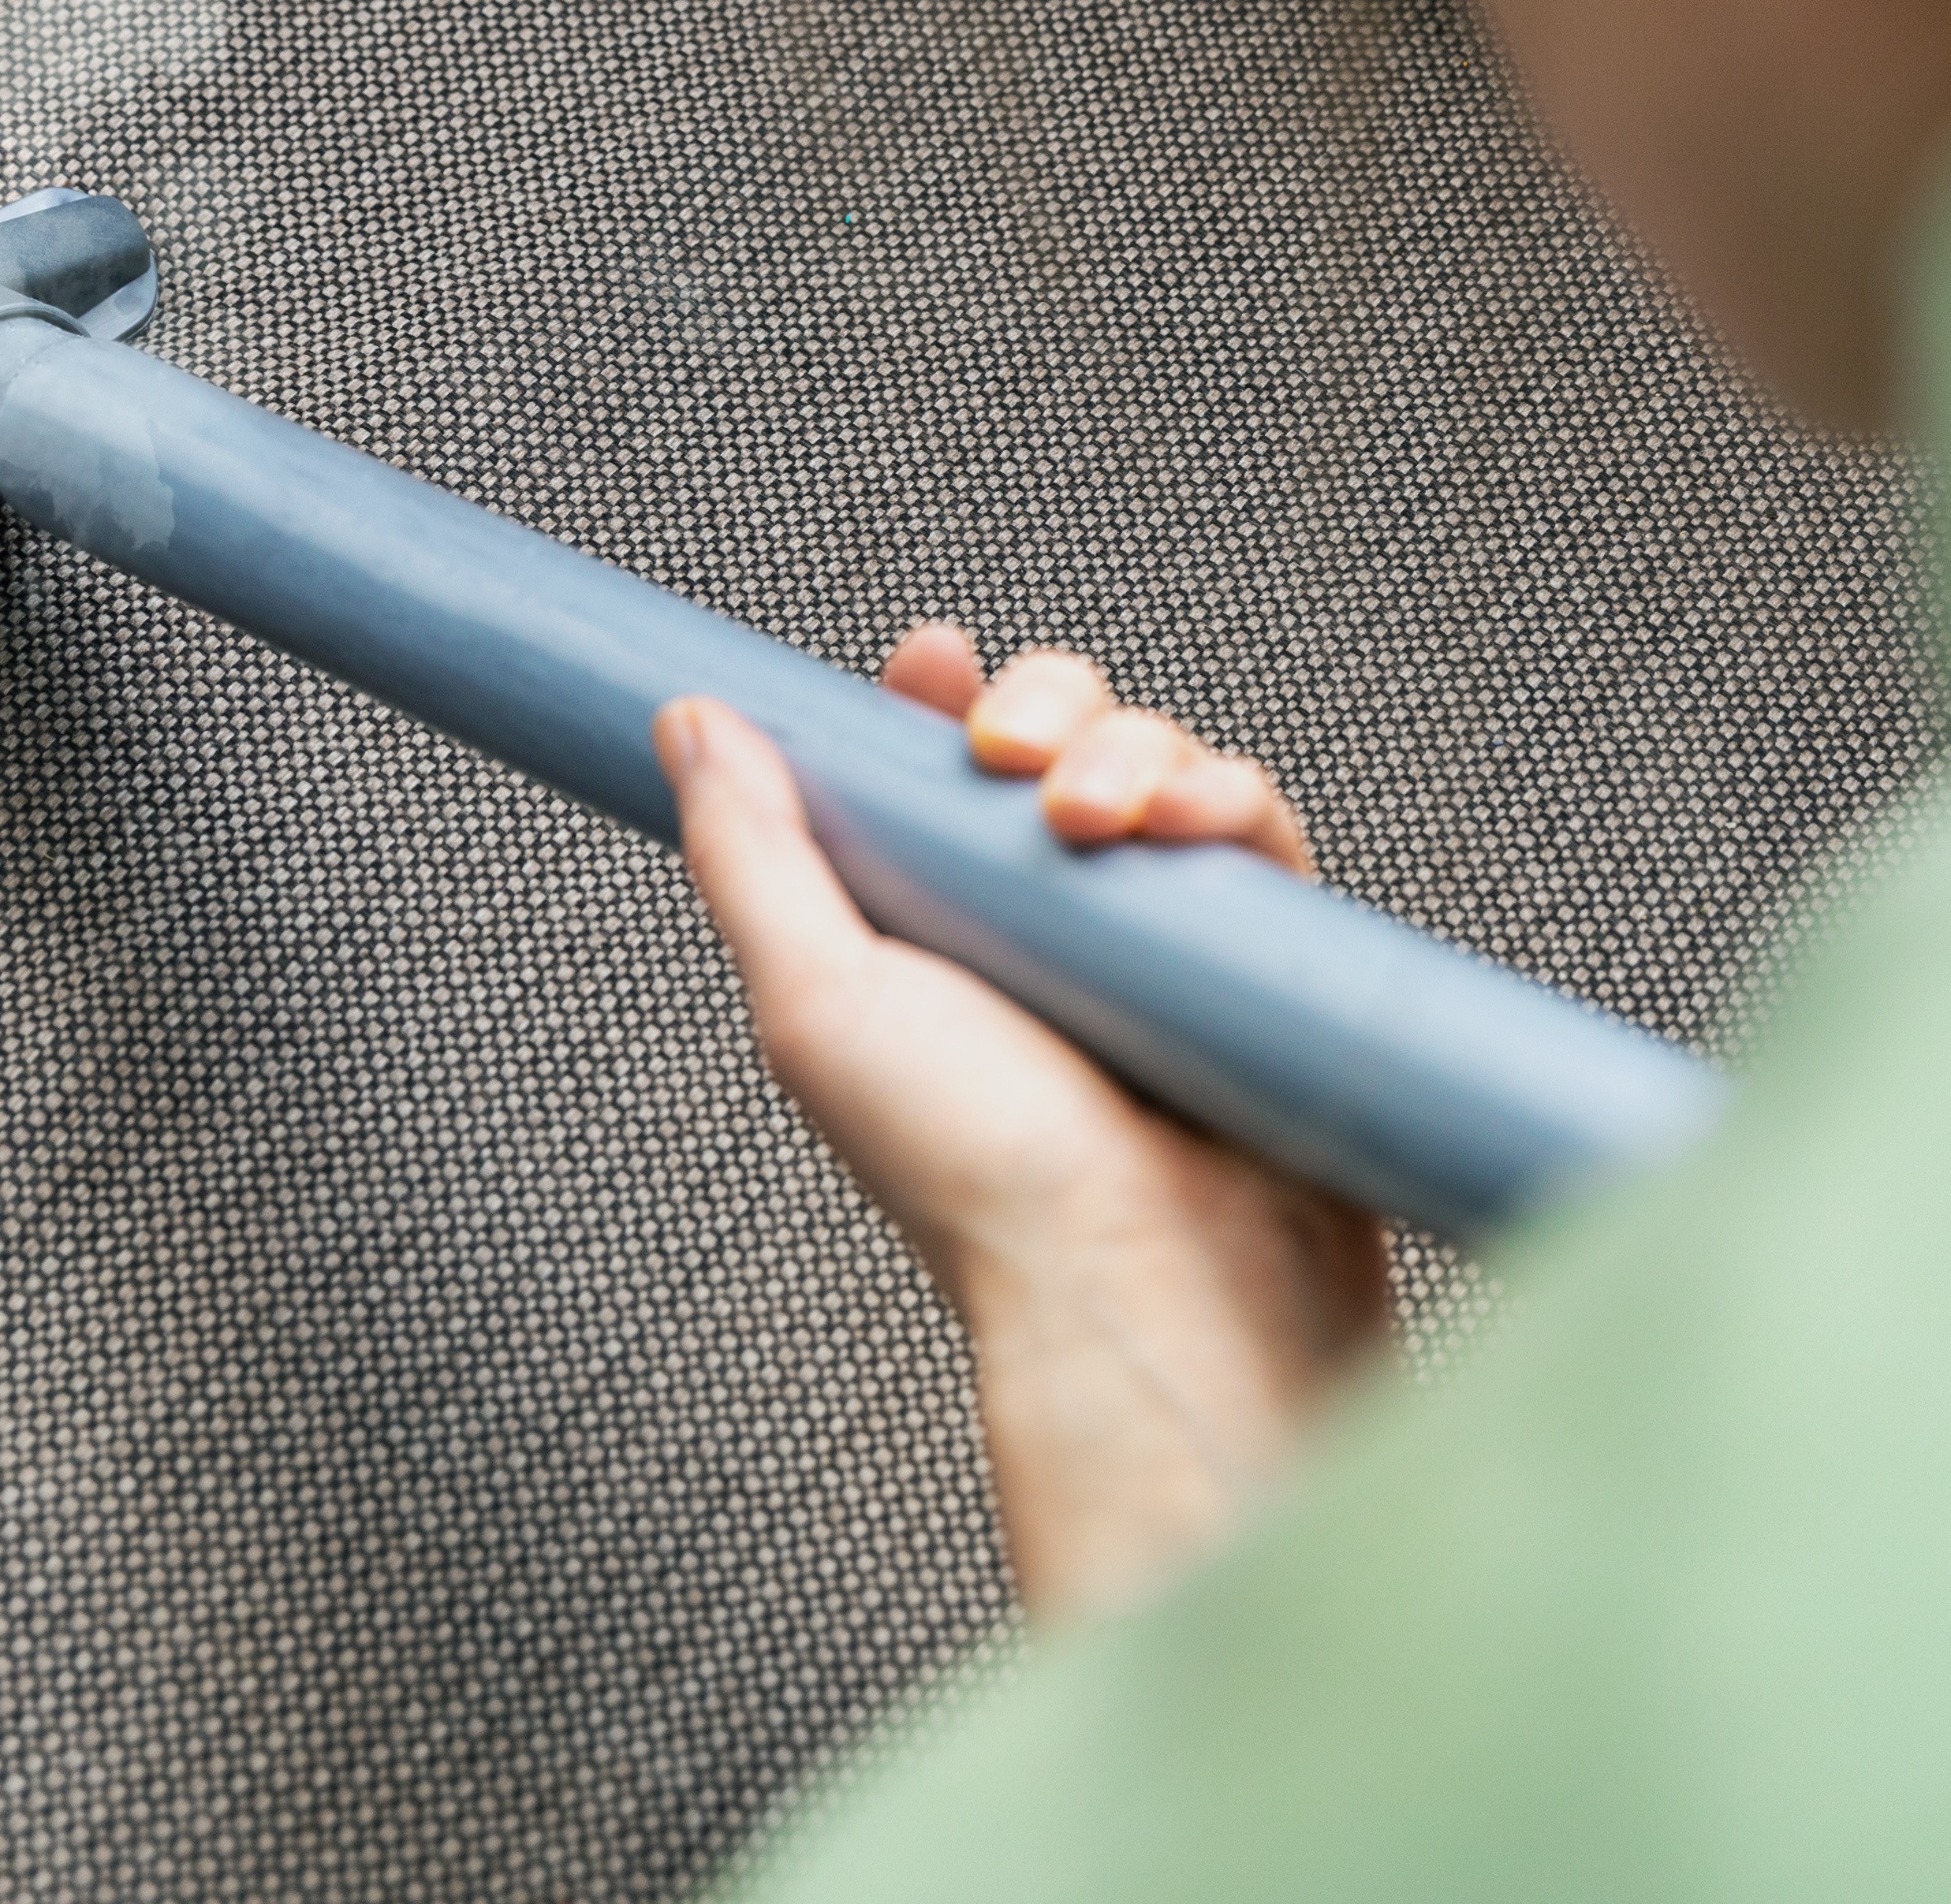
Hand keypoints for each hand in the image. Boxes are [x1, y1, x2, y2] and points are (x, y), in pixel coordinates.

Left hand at [657, 626, 1393, 1619]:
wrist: (1141, 1286)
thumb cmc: (977, 1179)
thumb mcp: (816, 1004)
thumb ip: (752, 858)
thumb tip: (692, 722)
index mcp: (933, 932)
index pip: (938, 769)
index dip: (940, 698)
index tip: (933, 663)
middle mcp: (1046, 926)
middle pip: (1061, 738)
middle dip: (1049, 710)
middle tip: (1015, 758)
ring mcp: (1156, 942)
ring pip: (1160, 766)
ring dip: (1135, 749)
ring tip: (1102, 819)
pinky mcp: (1258, 960)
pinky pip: (1257, 832)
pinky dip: (1231, 800)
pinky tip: (1198, 826)